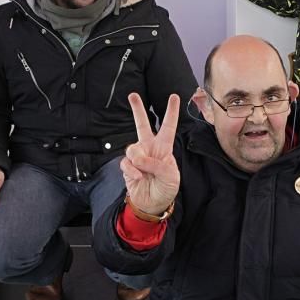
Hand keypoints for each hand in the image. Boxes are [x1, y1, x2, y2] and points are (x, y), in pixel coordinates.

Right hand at [120, 93, 180, 215]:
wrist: (152, 204)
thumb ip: (158, 164)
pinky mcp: (128, 166)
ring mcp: (138, 156)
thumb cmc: (166, 188)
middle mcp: (150, 148)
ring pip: (132, 148)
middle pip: (142, 124)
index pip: (168, 126)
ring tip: (144, 172)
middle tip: (132, 95)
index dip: (171, 112)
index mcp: (164, 148)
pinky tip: (138, 178)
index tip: (174, 96)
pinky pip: (126, 162)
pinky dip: (131, 170)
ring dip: (138, 160)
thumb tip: (140, 158)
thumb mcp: (171, 176)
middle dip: (137, 109)